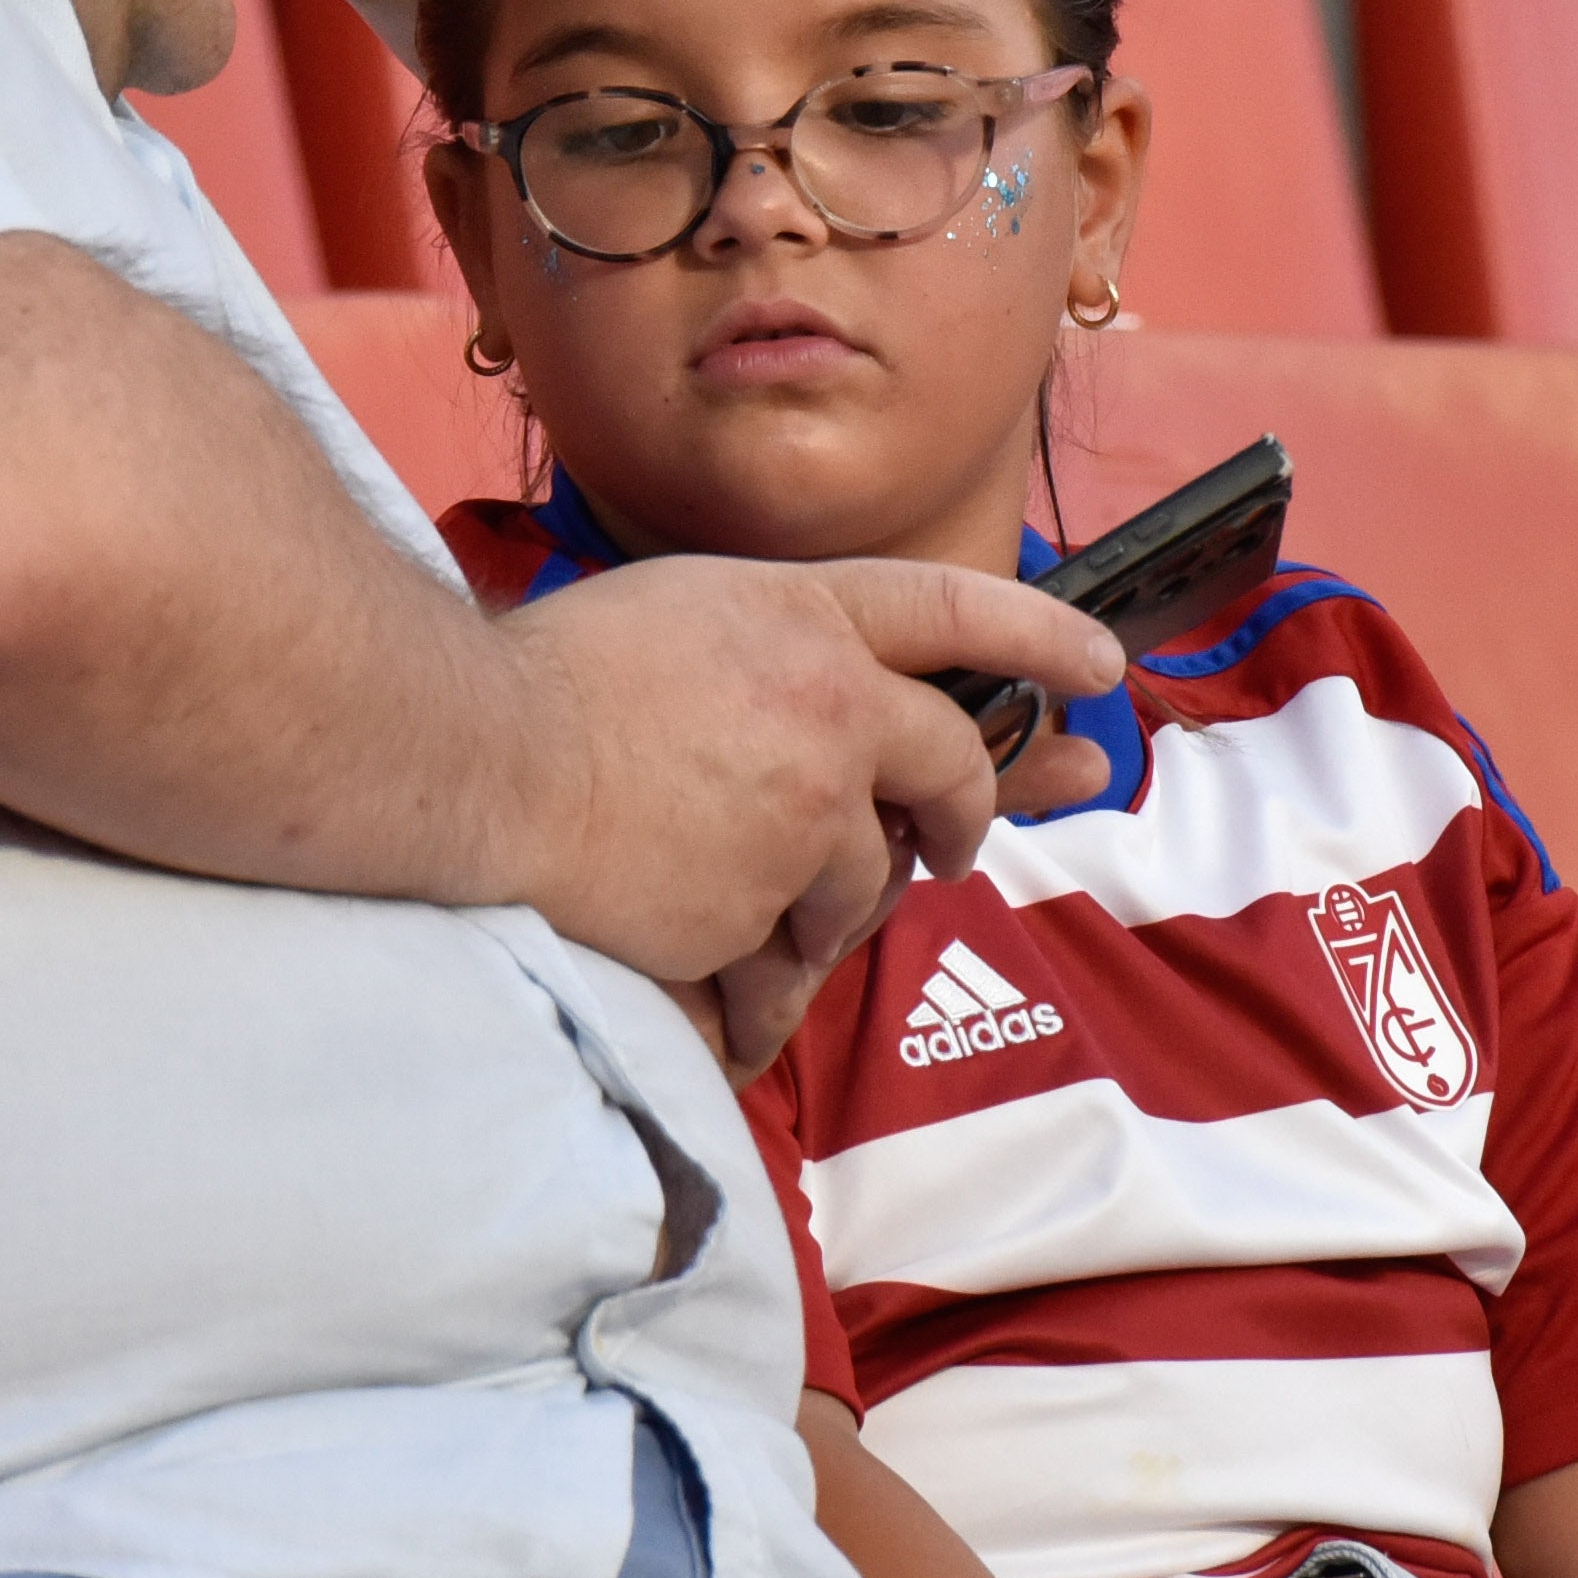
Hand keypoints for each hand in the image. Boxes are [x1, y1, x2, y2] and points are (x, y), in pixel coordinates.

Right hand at [496, 554, 1114, 1050]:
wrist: (478, 756)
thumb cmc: (548, 681)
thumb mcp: (683, 613)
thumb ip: (774, 649)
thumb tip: (833, 701)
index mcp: (806, 613)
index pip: (957, 607)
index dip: (1041, 632)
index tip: (1099, 671)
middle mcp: (833, 704)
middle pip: (949, 759)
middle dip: (970, 807)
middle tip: (957, 843)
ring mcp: (810, 807)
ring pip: (872, 873)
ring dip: (832, 902)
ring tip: (762, 911)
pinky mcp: (771, 899)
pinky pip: (794, 951)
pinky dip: (759, 970)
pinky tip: (710, 960)